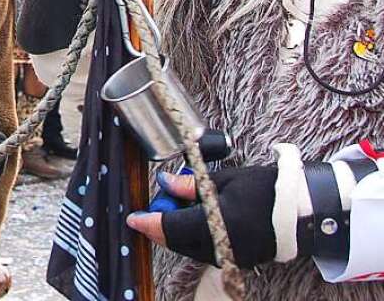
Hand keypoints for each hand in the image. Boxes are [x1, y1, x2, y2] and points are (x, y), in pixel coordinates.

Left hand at [127, 166, 276, 268]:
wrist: (304, 212)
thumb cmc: (267, 189)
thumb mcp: (226, 179)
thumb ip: (193, 186)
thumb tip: (166, 183)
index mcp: (220, 222)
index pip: (173, 227)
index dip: (150, 222)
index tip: (133, 217)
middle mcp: (223, 246)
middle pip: (177, 242)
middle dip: (159, 227)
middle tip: (150, 210)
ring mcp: (231, 256)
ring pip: (188, 248)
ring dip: (173, 232)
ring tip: (169, 211)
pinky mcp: (237, 259)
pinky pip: (203, 250)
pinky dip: (189, 237)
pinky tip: (188, 220)